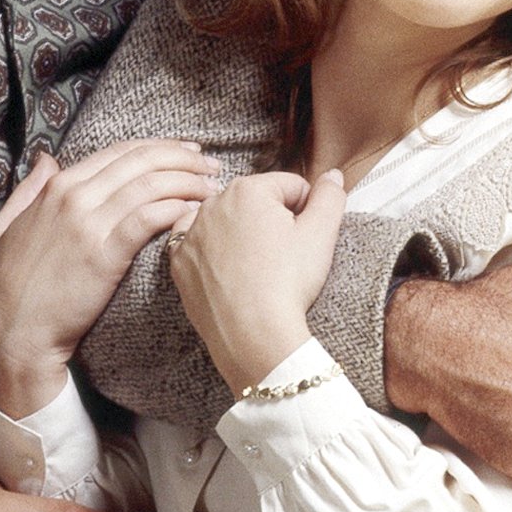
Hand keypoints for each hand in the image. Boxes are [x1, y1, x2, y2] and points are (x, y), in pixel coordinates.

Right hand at [0, 140, 216, 417]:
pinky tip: (195, 213)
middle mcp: (74, 197)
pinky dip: (177, 209)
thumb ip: (28, 189)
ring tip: (213, 189)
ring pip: (151, 185)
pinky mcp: (105, 254)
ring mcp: (89, 224)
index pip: (120, 151)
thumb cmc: (9, 286)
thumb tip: (48, 159)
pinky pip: (149, 218)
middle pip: (142, 161)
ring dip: (190, 181)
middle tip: (213, 166)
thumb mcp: (3, 226)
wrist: (14, 331)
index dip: (160, 147)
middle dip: (185, 158)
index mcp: (57, 187)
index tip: (188, 152)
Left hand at [170, 167, 347, 394]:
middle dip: (272, 222)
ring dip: (243, 236)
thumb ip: (330, 196)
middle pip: (256, 203)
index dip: (306, 212)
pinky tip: (232, 272)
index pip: (290, 187)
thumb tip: (332, 175)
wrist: (253, 335)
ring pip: (228, 223)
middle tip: (283, 257)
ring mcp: (191, 234)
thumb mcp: (322, 234)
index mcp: (248, 189)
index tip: (304, 240)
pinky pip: (200, 246)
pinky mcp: (179, 263)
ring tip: (258, 268)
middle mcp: (212, 204)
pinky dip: (215, 254)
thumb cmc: (288, 283)